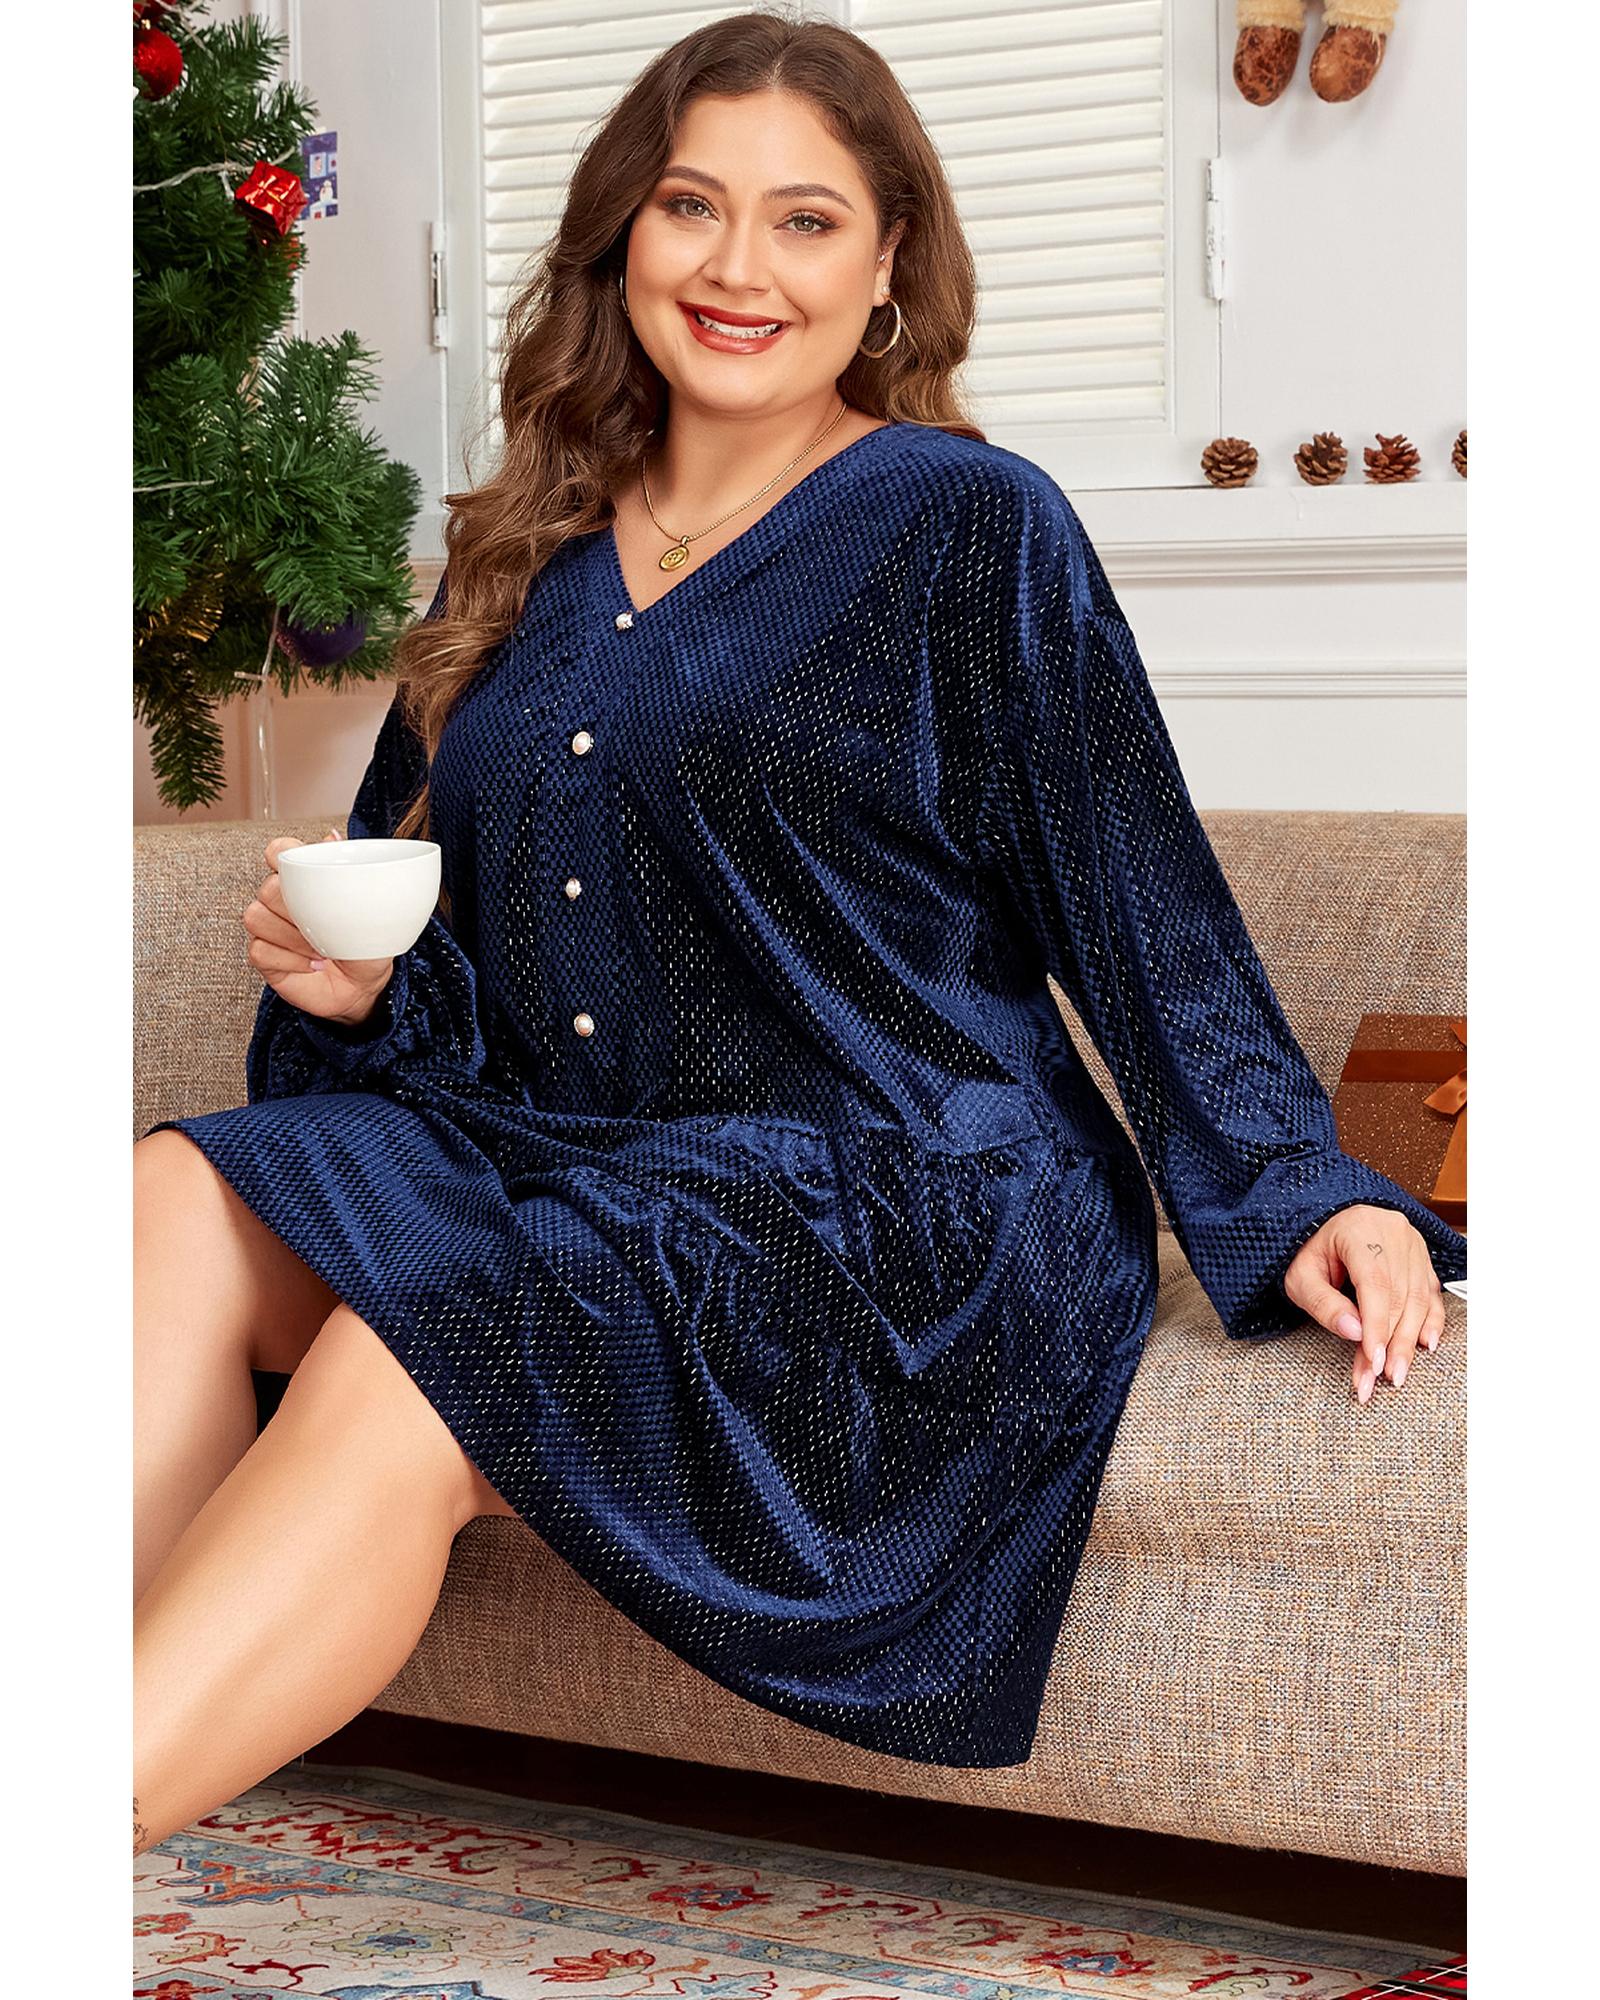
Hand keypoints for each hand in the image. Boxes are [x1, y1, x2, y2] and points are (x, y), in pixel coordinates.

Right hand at [243, 829, 396, 1026]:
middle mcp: (280, 899)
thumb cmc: (364, 940)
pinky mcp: (264, 956)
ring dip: (293, 937)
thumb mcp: (369, 905)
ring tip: (324, 950)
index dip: (278, 854)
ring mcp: (268, 927)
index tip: (298, 871)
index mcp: (302, 879)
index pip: (275, 851)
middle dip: (296, 910)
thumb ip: (349, 868)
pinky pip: (259, 950)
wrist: (364, 983)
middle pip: (266, 889)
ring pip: (257, 918)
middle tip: (324, 926)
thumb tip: (332, 835)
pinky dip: (290, 960)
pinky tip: (314, 965)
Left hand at [1282, 1203, 1448, 1403]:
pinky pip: (1431, 1293)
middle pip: (1399, 1295)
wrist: (1326, 1224)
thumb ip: (1323, 1302)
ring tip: (1396, 1373)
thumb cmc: (1310, 1251)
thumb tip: (1355, 1333)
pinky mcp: (1421, 1258)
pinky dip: (1430, 1321)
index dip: (1377, 1326)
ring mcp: (1412, 1244)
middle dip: (1391, 1343)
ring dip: (1408, 1340)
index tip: (1374, 1362)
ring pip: (1419, 1299)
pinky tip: (1425, 1345)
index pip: (1375, 1283)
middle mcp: (1393, 1232)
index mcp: (1359, 1229)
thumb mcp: (1300, 1276)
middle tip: (1380, 1379)